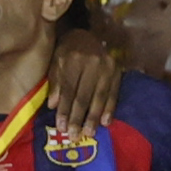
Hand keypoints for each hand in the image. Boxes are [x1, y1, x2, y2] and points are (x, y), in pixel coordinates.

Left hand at [45, 14, 124, 138]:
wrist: (86, 34)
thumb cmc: (66, 51)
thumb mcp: (55, 62)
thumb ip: (55, 83)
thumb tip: (52, 106)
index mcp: (72, 59)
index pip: (68, 89)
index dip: (64, 110)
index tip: (61, 128)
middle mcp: (91, 63)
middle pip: (83, 95)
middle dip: (78, 118)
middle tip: (74, 136)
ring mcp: (107, 67)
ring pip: (99, 96)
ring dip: (94, 117)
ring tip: (89, 133)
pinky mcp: (117, 71)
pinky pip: (114, 93)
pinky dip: (110, 109)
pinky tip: (106, 123)